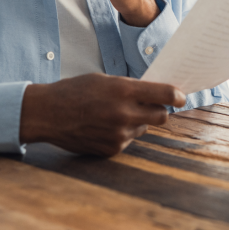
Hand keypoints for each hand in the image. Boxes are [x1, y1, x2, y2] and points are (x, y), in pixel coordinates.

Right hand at [19, 74, 185, 156]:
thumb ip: (130, 88)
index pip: (165, 95)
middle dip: (159, 110)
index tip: (180, 97)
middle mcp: (124, 113)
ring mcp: (119, 134)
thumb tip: (154, 94)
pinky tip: (103, 127)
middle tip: (150, 106)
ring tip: (112, 114)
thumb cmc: (74, 92)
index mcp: (123, 90)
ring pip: (143, 129)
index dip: (177, 96)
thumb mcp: (104, 80)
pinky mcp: (112, 149)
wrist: (47, 114)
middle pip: (162, 116)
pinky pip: (129, 141)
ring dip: (136, 122)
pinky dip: (122, 134)